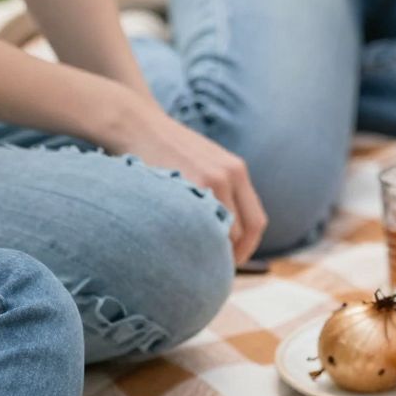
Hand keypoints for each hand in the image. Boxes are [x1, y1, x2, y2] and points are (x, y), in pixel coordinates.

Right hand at [115, 102, 267, 265]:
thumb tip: (224, 234)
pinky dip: (194, 241)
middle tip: (212, 270)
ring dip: (212, 251)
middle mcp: (230, 175)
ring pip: (222, 232)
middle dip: (231, 256)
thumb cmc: (167, 151)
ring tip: (195, 262)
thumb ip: (220, 191)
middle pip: (243, 232)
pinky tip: (180, 247)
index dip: (248, 249)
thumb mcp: (204, 164)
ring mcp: (210, 179)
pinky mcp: (187, 183)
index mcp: (237, 171)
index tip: (232, 262)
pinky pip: (199, 225)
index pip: (257, 222)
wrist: (138, 124)